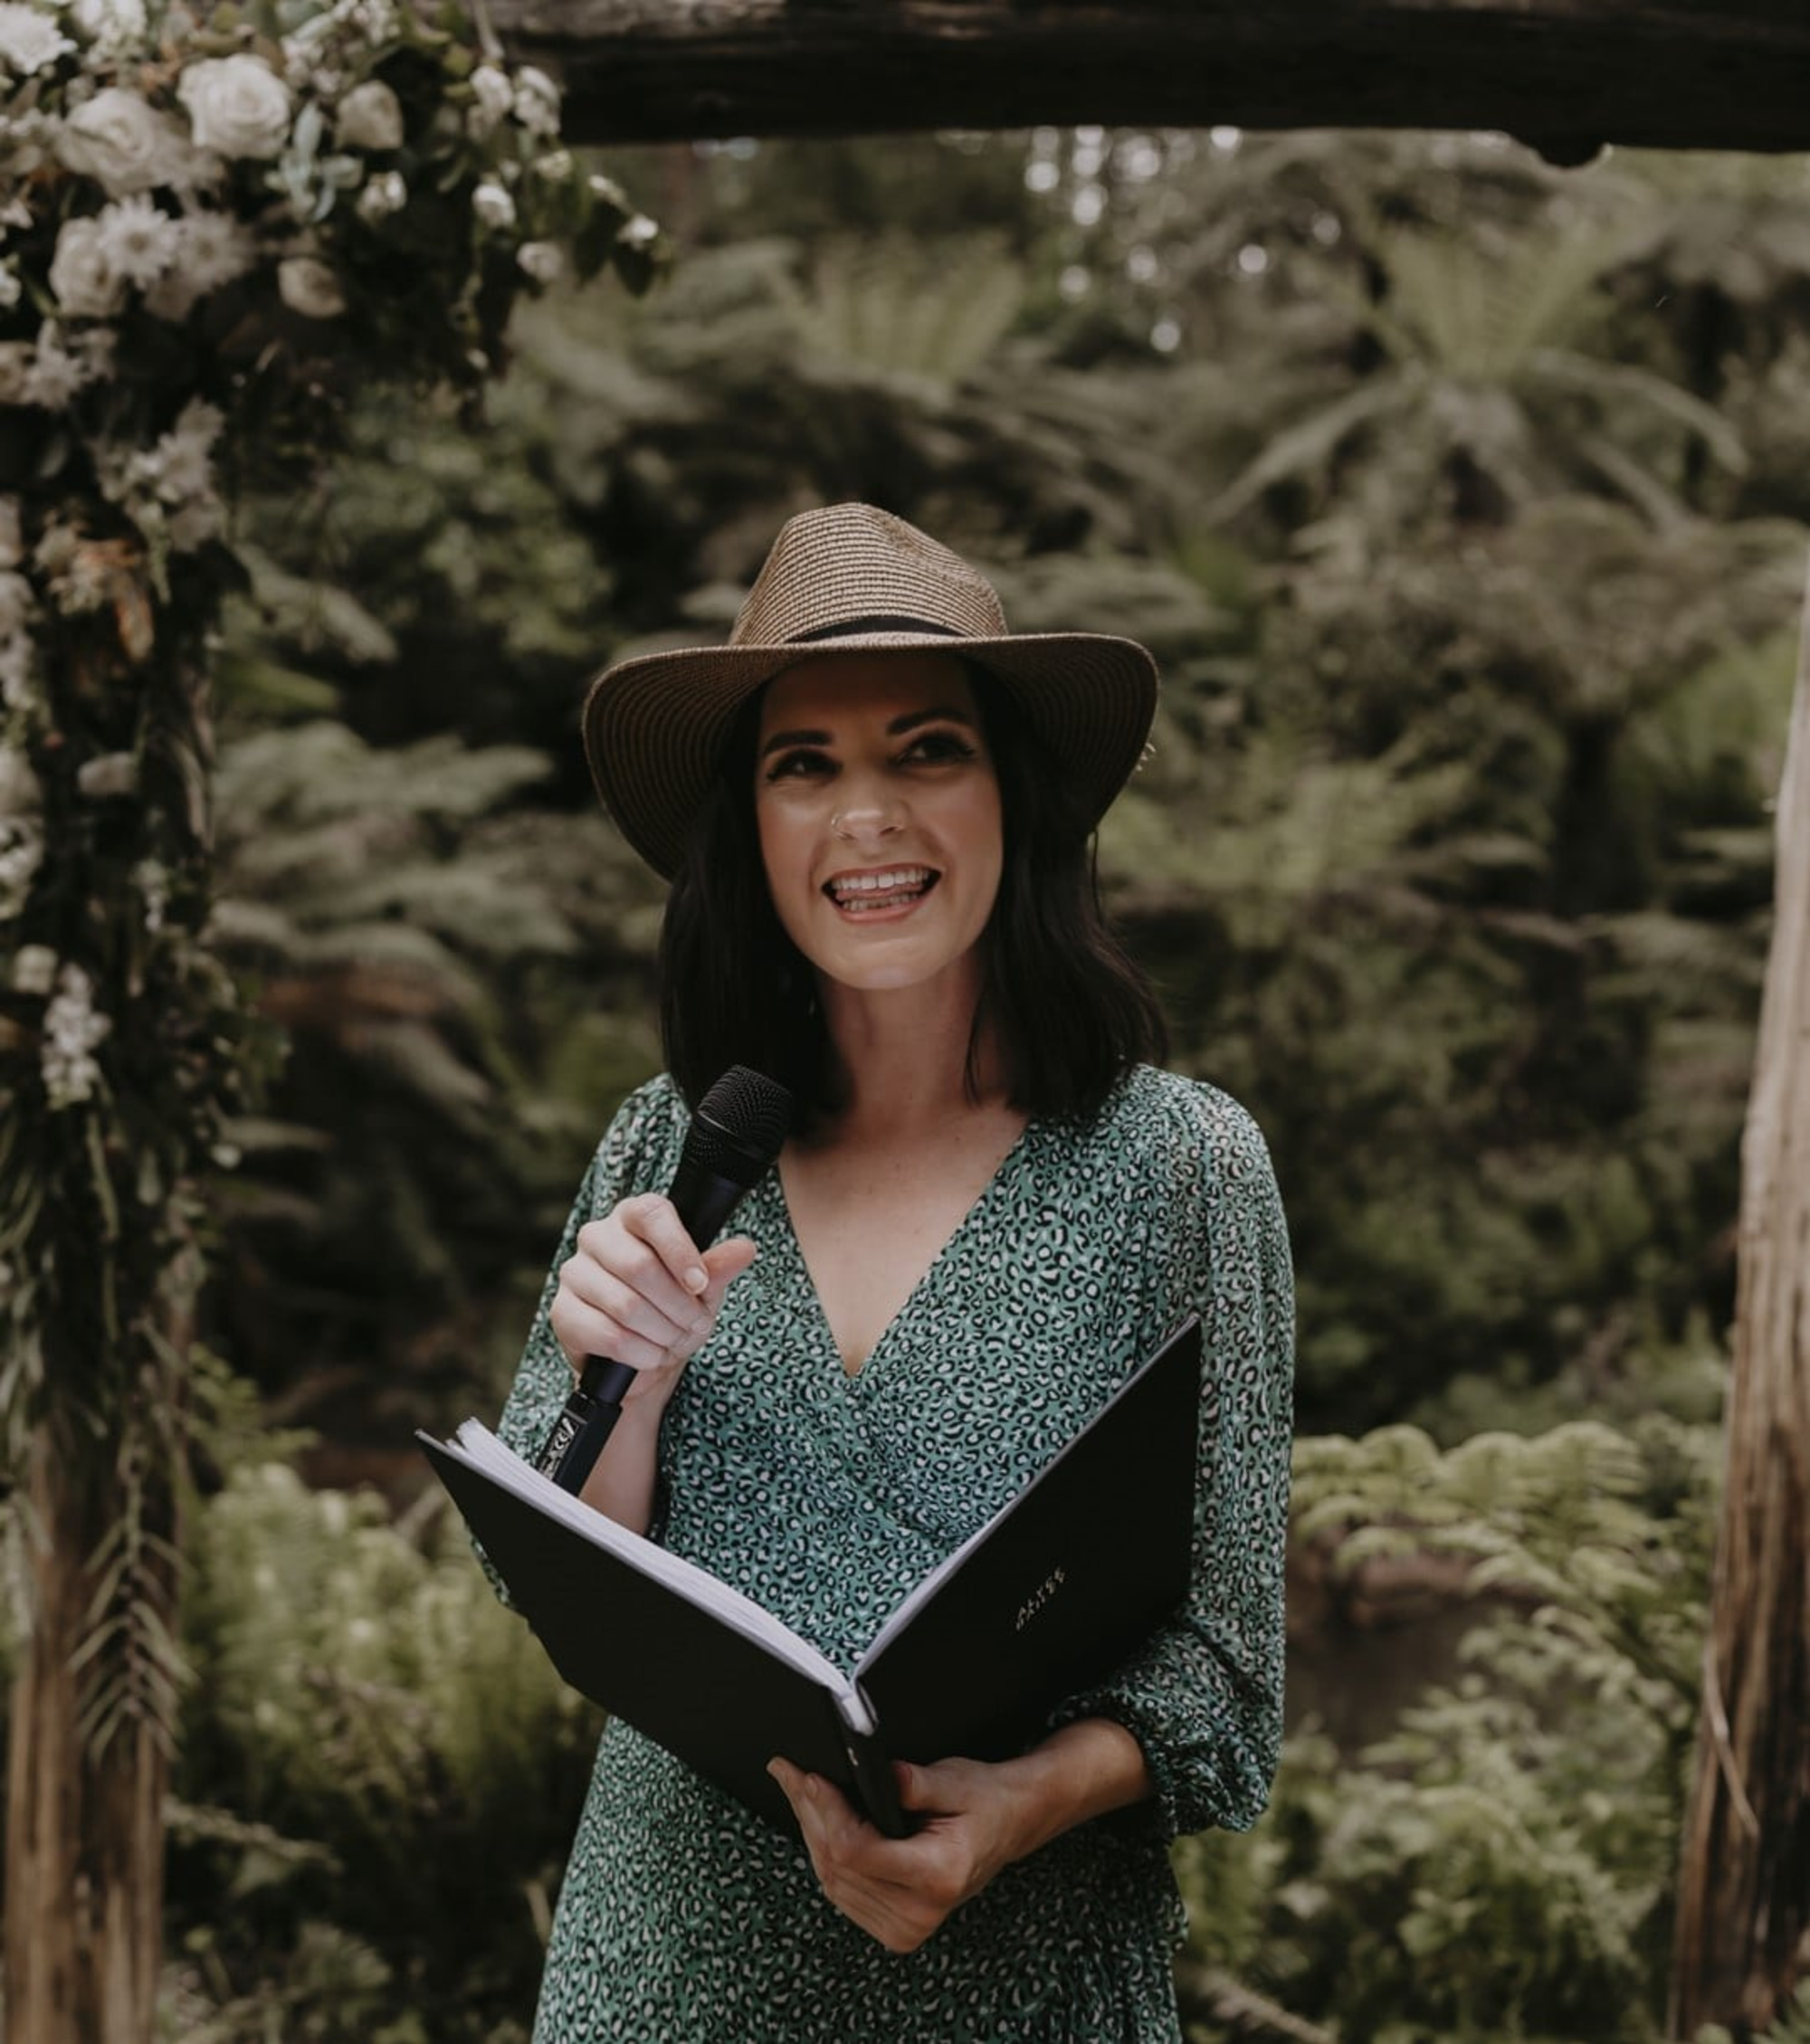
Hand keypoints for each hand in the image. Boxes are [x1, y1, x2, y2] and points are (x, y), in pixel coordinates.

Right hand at [548, 1192, 756, 1418]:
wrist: (641, 1361)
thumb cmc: (672, 1311)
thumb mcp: (703, 1290)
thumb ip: (718, 1268)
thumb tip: (744, 1249)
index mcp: (633, 1217)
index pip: (652, 1214)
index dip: (680, 1251)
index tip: (700, 1285)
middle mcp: (597, 1236)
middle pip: (639, 1265)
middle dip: (677, 1305)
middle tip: (695, 1324)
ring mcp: (574, 1273)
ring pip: (625, 1304)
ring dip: (661, 1332)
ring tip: (674, 1341)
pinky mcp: (562, 1312)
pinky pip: (607, 1334)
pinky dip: (640, 1353)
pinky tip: (650, 1355)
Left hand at [765, 1755, 1029, 1953]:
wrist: (1008, 1827)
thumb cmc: (984, 1801)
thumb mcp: (956, 1780)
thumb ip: (916, 1782)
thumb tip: (874, 1772)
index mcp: (938, 1875)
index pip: (858, 1853)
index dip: (828, 1813)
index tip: (810, 1777)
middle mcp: (921, 1911)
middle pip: (838, 1866)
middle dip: (810, 1813)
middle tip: (789, 1772)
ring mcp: (906, 1928)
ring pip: (832, 1881)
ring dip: (811, 1831)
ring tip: (797, 1789)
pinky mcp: (895, 1930)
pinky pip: (841, 1892)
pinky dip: (825, 1853)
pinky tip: (817, 1820)